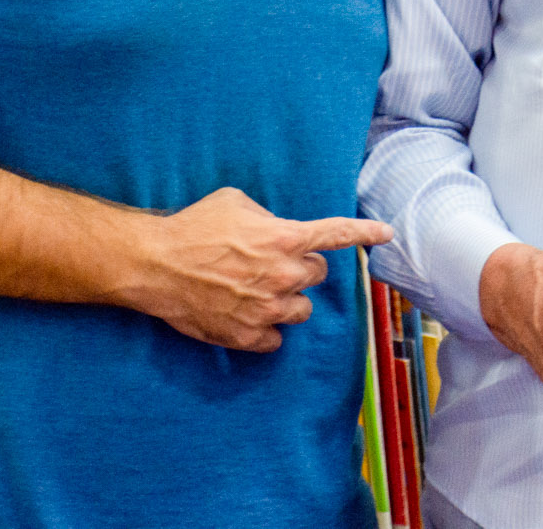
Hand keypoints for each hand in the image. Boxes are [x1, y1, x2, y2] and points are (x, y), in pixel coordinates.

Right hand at [120, 186, 392, 351]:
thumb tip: (279, 230)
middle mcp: (283, 275)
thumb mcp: (236, 203)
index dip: (365, 234)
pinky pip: (276, 340)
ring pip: (302, 310)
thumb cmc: (193, 227)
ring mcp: (267, 309)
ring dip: (287, 300)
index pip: (337, 235)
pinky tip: (245, 315)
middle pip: (317, 275)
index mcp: (284, 239)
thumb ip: (269, 218)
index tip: (387, 235)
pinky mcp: (247, 336)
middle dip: (301, 269)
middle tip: (270, 263)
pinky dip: (266, 330)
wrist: (155, 264)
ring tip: (256, 291)